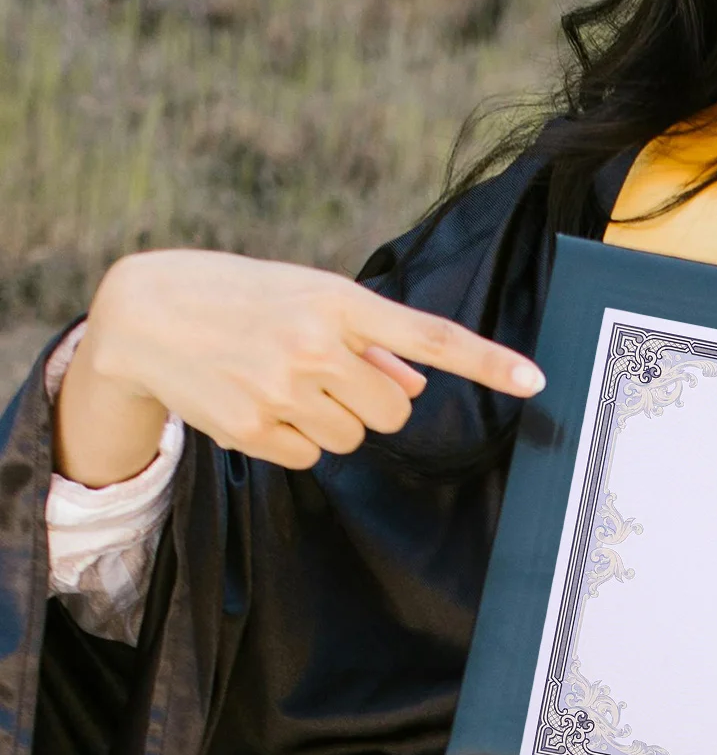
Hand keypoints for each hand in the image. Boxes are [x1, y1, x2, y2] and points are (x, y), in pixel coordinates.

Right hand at [56, 249, 543, 485]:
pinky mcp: (255, 430)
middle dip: (373, 404)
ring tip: (283, 383)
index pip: (431, 336)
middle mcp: (315, 345)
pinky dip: (296, 439)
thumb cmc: (243, 299)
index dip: (487, 362)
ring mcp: (283, 390)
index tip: (536, 381)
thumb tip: (416, 386)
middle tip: (328, 377)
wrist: (143, 313)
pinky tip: (258, 403)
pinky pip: (313, 456)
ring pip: (355, 438)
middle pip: (394, 413)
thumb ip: (369, 341)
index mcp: (339, 302)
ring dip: (333, 420)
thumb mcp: (308, 298)